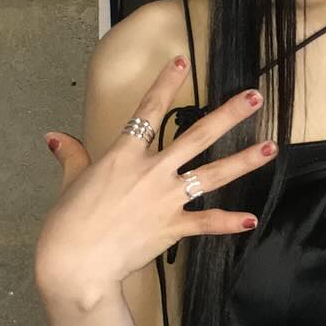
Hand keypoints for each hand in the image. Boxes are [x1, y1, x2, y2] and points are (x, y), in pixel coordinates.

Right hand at [34, 56, 274, 299]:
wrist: (76, 262)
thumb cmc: (67, 222)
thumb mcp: (70, 182)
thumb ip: (72, 156)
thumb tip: (54, 137)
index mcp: (124, 155)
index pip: (148, 110)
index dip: (165, 84)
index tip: (182, 63)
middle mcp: (152, 171)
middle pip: (197, 136)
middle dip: (228, 115)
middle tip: (254, 97)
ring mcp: (165, 199)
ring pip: (212, 175)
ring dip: (243, 161)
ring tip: (271, 147)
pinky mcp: (171, 226)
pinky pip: (206, 222)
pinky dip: (229, 222)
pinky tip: (251, 218)